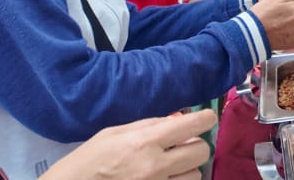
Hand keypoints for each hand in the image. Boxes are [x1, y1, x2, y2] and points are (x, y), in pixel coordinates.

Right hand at [39, 109, 216, 179]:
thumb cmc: (88, 161)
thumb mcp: (114, 133)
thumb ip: (149, 125)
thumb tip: (177, 119)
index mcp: (144, 142)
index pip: (194, 125)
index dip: (206, 119)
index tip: (205, 119)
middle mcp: (155, 166)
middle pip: (201, 151)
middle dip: (195, 145)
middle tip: (181, 146)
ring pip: (195, 175)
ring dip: (186, 169)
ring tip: (167, 167)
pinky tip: (161, 178)